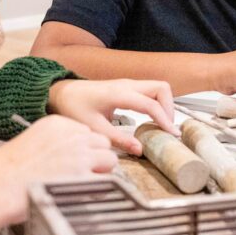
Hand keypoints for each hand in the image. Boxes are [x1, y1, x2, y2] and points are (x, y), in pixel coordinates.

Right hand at [0, 116, 116, 234]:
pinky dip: (97, 189)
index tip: (74, 160)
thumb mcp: (32, 141)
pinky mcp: (84, 177)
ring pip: (109, 159)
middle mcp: (73, 136)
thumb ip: (56, 142)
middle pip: (102, 143)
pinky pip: (105, 182)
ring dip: (100, 172)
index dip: (83, 148)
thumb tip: (73, 153)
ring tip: (82, 183)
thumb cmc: (8, 170)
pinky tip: (81, 194)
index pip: (86, 132)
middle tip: (81, 173)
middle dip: (95, 158)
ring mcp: (81, 156)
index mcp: (58, 124)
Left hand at [47, 78, 174, 154]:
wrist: (63, 92)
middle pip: (162, 88)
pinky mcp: (128, 87)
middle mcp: (127, 85)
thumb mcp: (94, 128)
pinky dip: (157, 104)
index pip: (150, 104)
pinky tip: (153, 120)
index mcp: (119, 93)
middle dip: (169, 108)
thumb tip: (140, 150)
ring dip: (165, 105)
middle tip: (167, 129)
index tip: (172, 134)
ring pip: (158, 88)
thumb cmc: (75, 107)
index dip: (164, 119)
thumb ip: (118, 139)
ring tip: (162, 125)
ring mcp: (129, 84)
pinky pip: (150, 91)